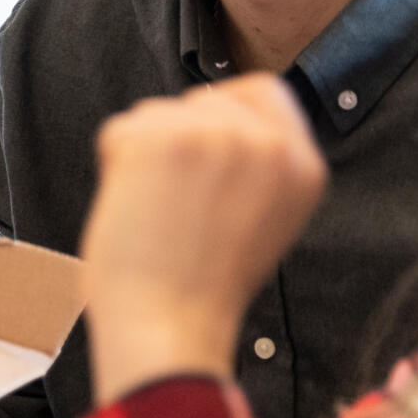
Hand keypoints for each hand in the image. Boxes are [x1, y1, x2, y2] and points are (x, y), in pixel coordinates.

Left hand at [80, 76, 325, 404]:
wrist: (171, 326)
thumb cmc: (202, 287)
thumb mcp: (264, 218)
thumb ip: (255, 167)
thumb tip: (215, 122)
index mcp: (304, 164)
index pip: (264, 91)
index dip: (223, 113)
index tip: (200, 152)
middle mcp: (268, 142)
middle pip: (203, 100)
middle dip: (176, 137)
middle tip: (173, 200)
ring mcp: (215, 134)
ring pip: (158, 112)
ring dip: (143, 153)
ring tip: (157, 212)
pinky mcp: (162, 137)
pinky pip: (121, 129)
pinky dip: (113, 164)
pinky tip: (133, 208)